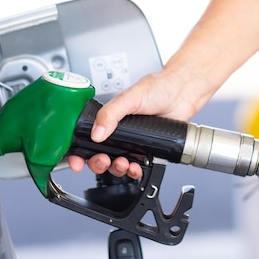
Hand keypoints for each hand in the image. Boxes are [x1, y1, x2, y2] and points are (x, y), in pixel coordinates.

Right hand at [67, 70, 205, 178]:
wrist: (183, 93)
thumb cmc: (159, 88)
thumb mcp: (130, 97)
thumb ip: (111, 113)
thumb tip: (97, 132)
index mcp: (109, 118)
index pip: (87, 138)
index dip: (79, 152)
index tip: (76, 162)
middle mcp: (119, 131)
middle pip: (99, 156)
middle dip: (98, 164)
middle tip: (103, 161)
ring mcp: (133, 142)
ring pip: (116, 164)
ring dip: (116, 168)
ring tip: (123, 163)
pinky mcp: (147, 150)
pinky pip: (135, 166)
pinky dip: (133, 171)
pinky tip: (136, 167)